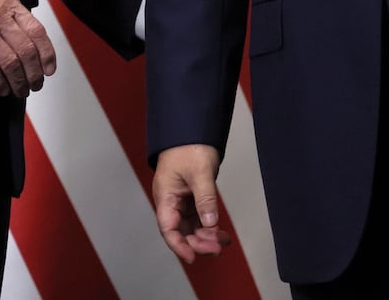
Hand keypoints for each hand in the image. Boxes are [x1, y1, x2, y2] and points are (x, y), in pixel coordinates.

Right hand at [0, 0, 55, 97]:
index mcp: (9, 3)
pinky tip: (3, 89)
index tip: (49, 68)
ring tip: (21, 90)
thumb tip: (30, 39)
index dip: (47, 53)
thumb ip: (13, 15)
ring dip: (19, 81)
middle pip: (26, 50)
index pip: (37, 31)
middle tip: (36, 83)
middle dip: (34, 72)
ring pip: (10, 62)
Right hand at [152, 144, 232, 262]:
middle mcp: (171, 201)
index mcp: (165, 195)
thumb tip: (210, 222)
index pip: (168, 228)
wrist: (192, 130)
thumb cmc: (189, 146)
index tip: (192, 258)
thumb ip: (205, 198)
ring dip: (206, 237)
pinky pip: (198, 218)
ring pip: (191, 227)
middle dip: (198, 242)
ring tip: (223, 242)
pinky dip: (209, 227)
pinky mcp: (191, 198)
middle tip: (217, 248)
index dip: (179, 245)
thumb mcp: (199, 172)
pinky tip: (220, 233)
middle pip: (181, 231)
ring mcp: (181, 200)